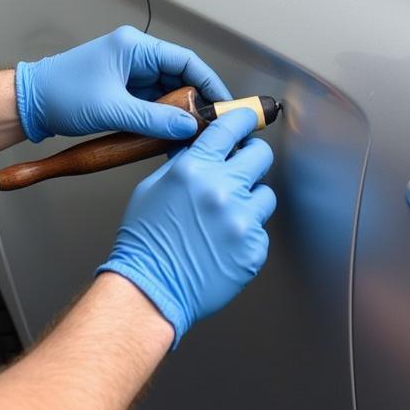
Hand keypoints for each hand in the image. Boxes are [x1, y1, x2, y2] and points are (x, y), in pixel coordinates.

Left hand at [15, 25, 231, 142]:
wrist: (27, 104)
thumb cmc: (59, 94)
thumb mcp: (112, 110)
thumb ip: (154, 120)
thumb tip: (188, 126)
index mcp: (134, 47)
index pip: (185, 60)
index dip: (209, 82)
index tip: (224, 103)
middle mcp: (134, 55)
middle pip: (179, 77)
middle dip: (194, 101)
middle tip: (207, 125)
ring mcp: (127, 73)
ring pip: (166, 92)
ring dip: (176, 112)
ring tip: (189, 134)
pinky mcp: (121, 89)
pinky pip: (151, 102)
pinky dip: (161, 118)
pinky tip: (167, 134)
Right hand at [96, 108, 275, 346]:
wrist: (149, 290)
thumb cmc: (144, 242)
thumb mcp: (152, 188)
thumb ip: (181, 163)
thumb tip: (198, 145)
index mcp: (194, 170)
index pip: (230, 128)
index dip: (243, 119)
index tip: (247, 119)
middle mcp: (222, 190)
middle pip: (261, 155)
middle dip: (252, 157)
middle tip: (243, 166)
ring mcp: (242, 220)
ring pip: (266, 194)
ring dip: (250, 199)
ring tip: (226, 215)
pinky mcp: (254, 248)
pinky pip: (260, 229)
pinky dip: (246, 233)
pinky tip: (224, 241)